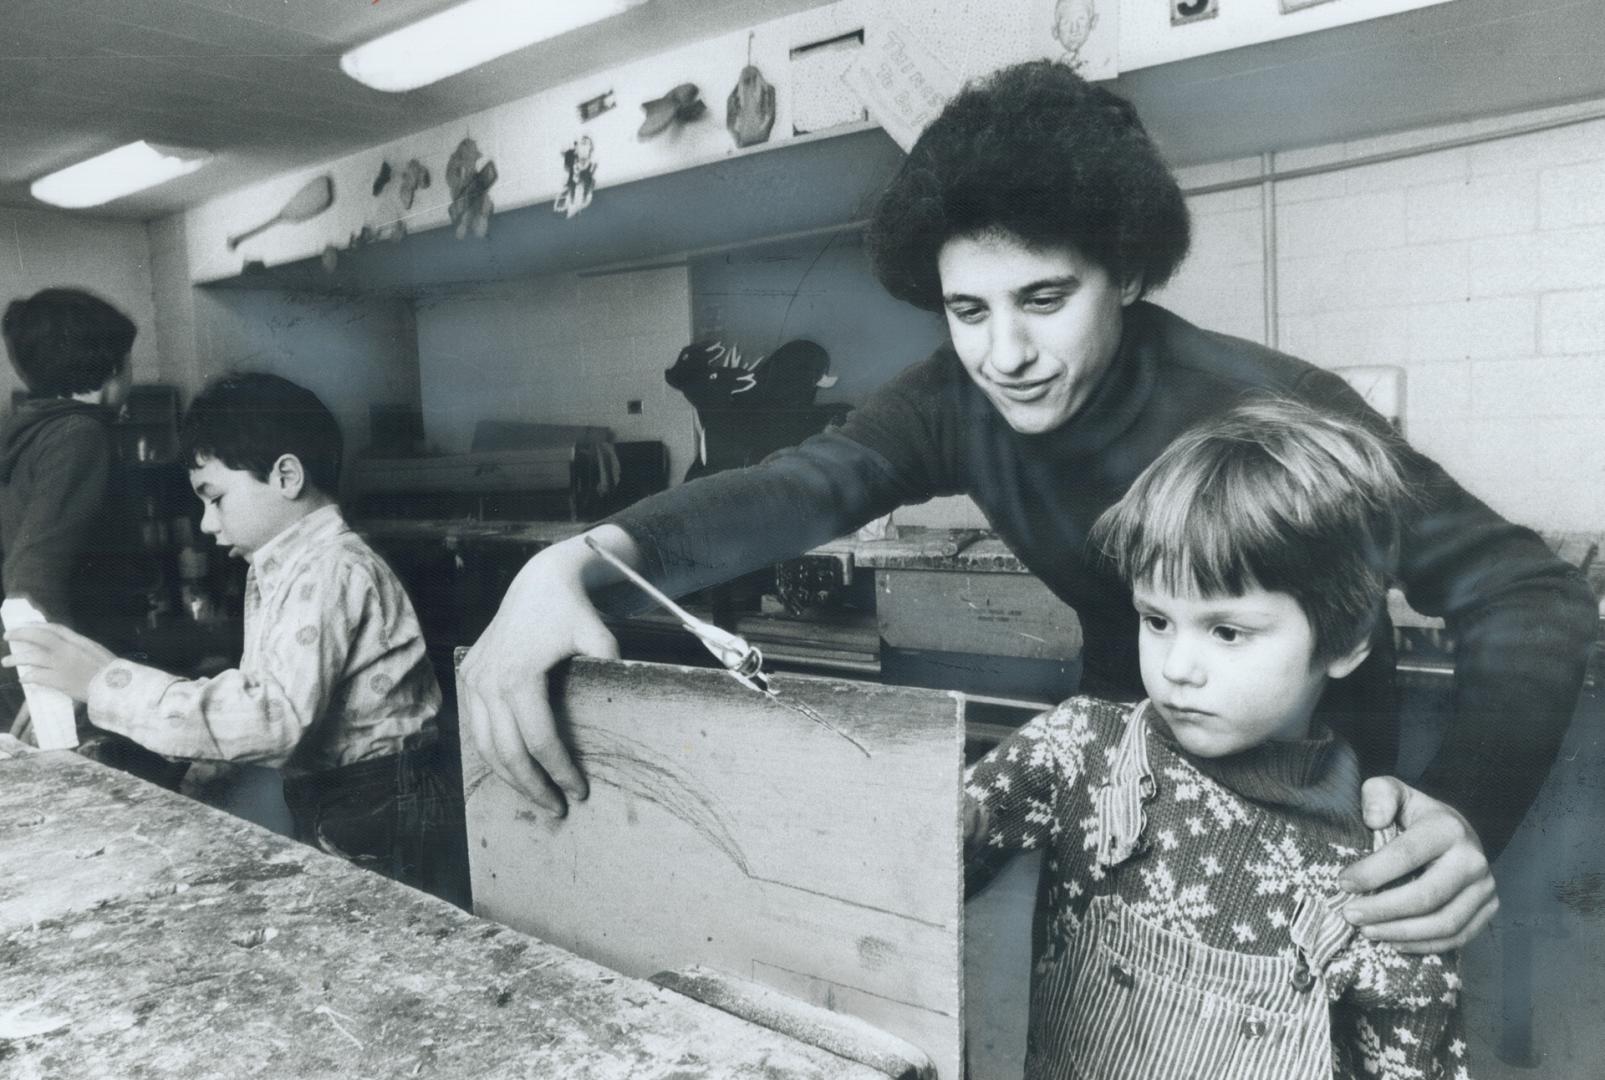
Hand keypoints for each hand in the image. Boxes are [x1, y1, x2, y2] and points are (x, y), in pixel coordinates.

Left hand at [3, 623, 115, 702]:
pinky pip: (37, 677)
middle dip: (21, 634)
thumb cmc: (110, 671)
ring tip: (6, 662)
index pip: (54, 628)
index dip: (37, 625)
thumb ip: (79, 647)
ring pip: (33, 657)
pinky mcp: (59, 681)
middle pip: (39, 637)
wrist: (116, 688)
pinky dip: (27, 677)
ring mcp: (63, 665)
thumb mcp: (96, 652)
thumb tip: (61, 647)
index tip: (25, 626)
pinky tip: (23, 680)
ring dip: (16, 659)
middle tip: (8, 636)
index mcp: (79, 641)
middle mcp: (68, 650)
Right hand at [458, 527, 627, 816]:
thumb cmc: (573, 611)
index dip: (560, 771)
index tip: (579, 791)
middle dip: (533, 786)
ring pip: (485, 746)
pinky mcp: (469, 677)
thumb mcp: (598, 636)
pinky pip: (475, 728)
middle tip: (558, 808)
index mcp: (518, 677)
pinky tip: (513, 770)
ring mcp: (474, 680)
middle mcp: (489, 682)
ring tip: (537, 797)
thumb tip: (626, 697)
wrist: (540, 581)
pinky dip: (492, 753)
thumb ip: (610, 663)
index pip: (540, 740)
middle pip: (508, 752)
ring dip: (509, 778)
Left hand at [1337, 776, 1497, 952]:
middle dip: (1383, 910)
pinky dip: (1423, 946)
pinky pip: (1457, 938)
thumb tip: (1374, 819)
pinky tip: (1393, 942)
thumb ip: (1378, 794)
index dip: (1371, 873)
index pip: (1405, 855)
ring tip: (1366, 931)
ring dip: (1401, 933)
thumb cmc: (1413, 814)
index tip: (1342, 883)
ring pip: (1444, 923)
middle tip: (1350, 915)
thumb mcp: (1392, 791)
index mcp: (1447, 828)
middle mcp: (1473, 859)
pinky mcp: (1488, 910)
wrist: (1454, 831)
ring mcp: (1485, 888)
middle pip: (1426, 896)